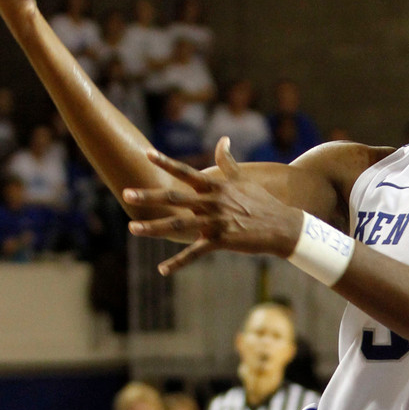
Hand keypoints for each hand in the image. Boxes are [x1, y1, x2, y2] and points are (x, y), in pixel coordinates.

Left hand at [124, 138, 303, 274]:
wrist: (282, 226)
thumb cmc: (262, 202)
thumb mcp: (244, 180)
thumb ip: (227, 162)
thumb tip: (222, 140)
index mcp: (216, 187)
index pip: (187, 172)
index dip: (166, 162)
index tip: (147, 154)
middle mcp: (213, 202)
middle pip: (176, 198)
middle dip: (150, 196)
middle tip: (127, 193)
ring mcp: (216, 222)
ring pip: (179, 225)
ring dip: (154, 227)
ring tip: (133, 228)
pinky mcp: (221, 241)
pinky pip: (195, 253)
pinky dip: (178, 262)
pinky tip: (162, 269)